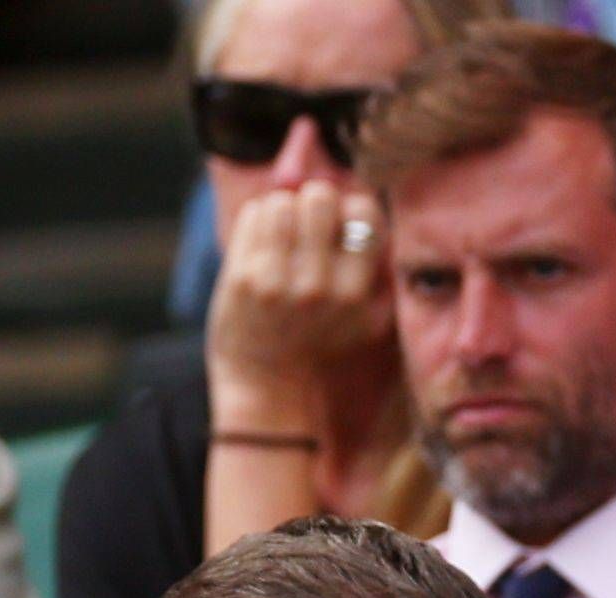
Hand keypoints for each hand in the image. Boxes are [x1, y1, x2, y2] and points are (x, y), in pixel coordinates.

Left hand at [207, 181, 390, 398]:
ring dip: (282, 209)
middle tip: (307, 224)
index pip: (364, 213)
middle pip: (320, 197)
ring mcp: (278, 282)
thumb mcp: (364, 317)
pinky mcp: (243, 278)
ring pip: (282, 201)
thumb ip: (373, 269)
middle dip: (313, 203)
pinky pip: (253, 215)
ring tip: (283, 234)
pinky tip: (262, 244)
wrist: (268, 383)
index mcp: (357, 295)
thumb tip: (357, 204)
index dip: (351, 210)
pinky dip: (258, 220)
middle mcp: (321, 287)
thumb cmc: (319, 340)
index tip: (341, 227)